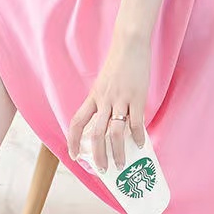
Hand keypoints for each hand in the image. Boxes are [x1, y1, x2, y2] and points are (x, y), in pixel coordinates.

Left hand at [67, 34, 149, 172]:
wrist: (130, 44)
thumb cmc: (118, 62)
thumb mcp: (104, 82)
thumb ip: (104, 101)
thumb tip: (109, 121)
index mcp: (94, 96)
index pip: (77, 122)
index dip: (73, 141)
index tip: (75, 156)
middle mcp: (104, 100)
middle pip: (96, 134)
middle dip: (98, 156)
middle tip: (102, 170)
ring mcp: (120, 99)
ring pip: (115, 133)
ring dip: (117, 152)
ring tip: (121, 164)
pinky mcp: (136, 97)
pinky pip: (135, 122)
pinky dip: (137, 137)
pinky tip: (140, 144)